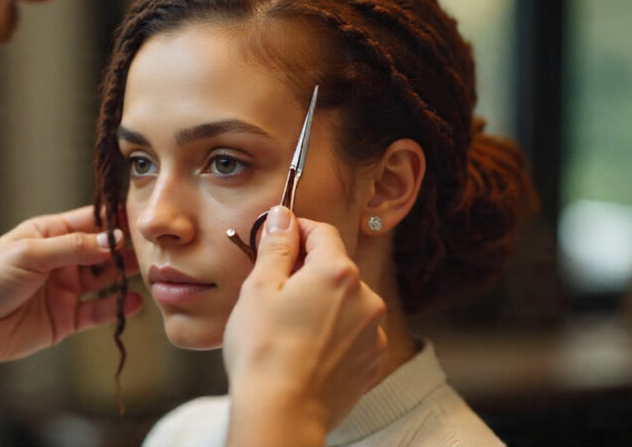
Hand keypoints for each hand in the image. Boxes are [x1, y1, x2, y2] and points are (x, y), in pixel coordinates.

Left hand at [0, 206, 141, 386]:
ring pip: (106, 279)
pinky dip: (117, 307)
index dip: (116, 220)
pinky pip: (99, 311)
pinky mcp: (66, 319)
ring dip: (127, 275)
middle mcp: (61, 260)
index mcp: (48, 234)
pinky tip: (134, 301)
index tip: (144, 217)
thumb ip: (73, 247)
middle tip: (156, 245)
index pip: (91, 222)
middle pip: (104, 250)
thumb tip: (112, 241)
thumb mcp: (28, 254)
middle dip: (128, 248)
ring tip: (152, 271)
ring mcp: (65, 289)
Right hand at [223, 206, 386, 446]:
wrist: (282, 414)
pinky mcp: (371, 362)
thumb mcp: (259, 288)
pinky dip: (331, 334)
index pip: (322, 231)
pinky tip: (304, 350)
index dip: (296, 230)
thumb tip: (283, 216)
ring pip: (344, 302)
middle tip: (272, 292)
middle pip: (335, 267)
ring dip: (321, 304)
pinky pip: (351, 333)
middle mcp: (366, 298)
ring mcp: (372, 333)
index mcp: (338, 272)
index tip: (276, 240)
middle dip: (306, 272)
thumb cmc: (263, 351)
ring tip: (287, 329)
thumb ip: (276, 246)